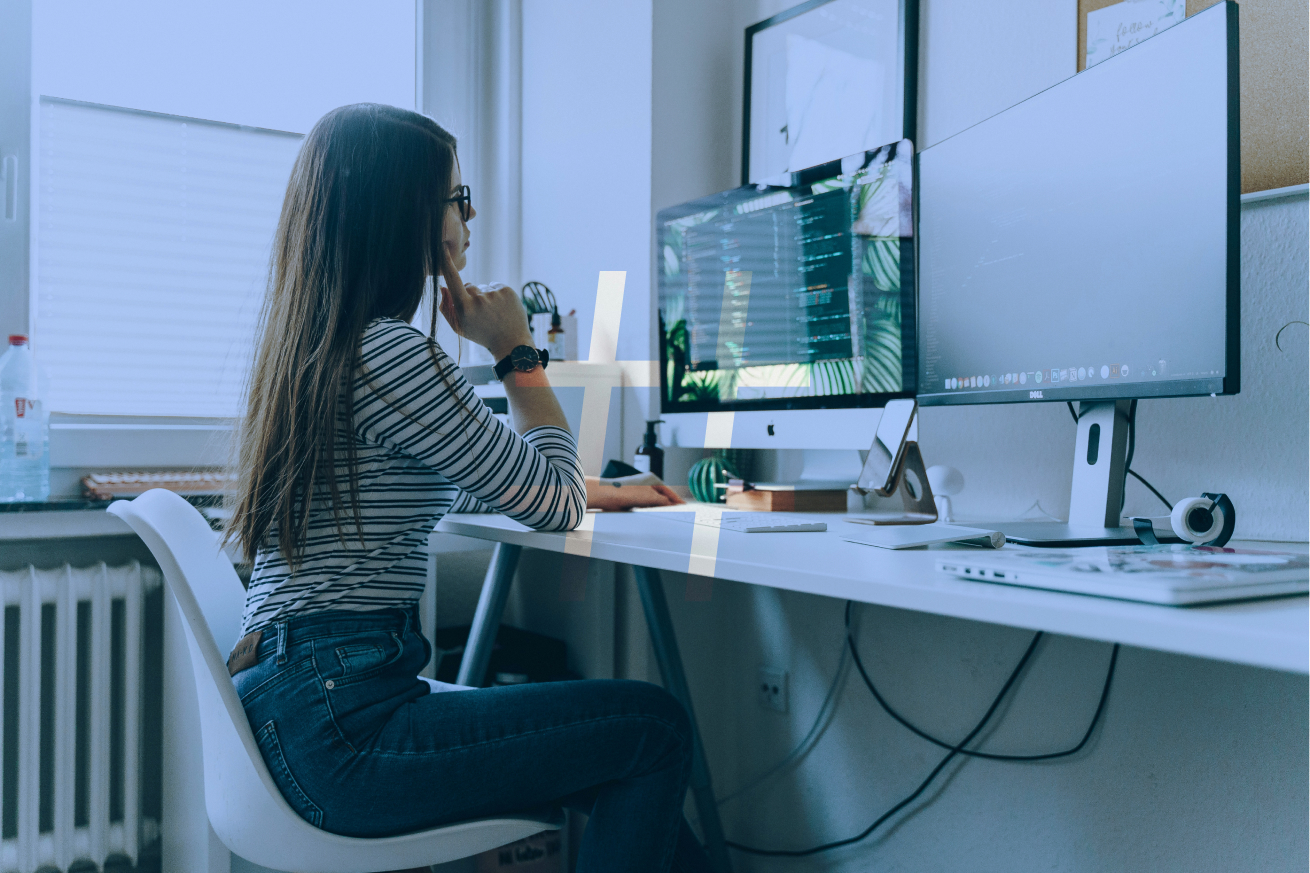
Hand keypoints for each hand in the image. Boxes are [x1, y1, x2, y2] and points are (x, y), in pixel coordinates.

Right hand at [437, 242, 533, 359]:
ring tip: (493, 314)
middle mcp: (480, 299)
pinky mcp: (507, 290)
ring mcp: (495, 294)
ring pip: (482, 287)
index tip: (442, 248)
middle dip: (471, 295)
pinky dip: (496, 294)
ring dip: (485, 296)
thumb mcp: (460, 327)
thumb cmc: (482, 335)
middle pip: (468, 286)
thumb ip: (446, 308)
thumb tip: (442, 287)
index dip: (446, 263)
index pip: (453, 280)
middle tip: (481, 314)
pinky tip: (500, 308)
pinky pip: (494, 285)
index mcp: (465, 308)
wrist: (511, 344)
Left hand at [586, 474, 685, 511]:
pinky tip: (652, 515)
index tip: (684, 506)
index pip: (668, 491)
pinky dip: (650, 511)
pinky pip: (645, 507)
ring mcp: (639, 493)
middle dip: (669, 505)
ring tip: (667, 515)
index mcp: (652, 480)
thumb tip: (672, 505)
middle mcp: (646, 485)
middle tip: (678, 513)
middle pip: (661, 497)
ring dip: (658, 509)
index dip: (676, 500)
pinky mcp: (632, 501)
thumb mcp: (650, 496)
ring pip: (653, 503)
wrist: (608, 495)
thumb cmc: (627, 491)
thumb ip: (663, 501)